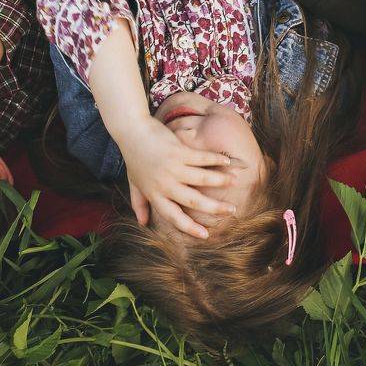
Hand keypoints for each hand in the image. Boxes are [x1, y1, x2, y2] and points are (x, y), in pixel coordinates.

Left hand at [117, 120, 233, 238]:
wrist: (131, 131)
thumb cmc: (134, 157)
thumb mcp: (134, 183)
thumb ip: (139, 203)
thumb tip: (142, 223)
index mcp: (154, 195)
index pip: (173, 217)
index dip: (189, 227)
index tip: (205, 235)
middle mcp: (164, 184)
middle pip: (193, 200)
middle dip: (214, 207)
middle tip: (232, 210)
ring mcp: (172, 167)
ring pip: (202, 178)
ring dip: (221, 180)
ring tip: (235, 181)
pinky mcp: (178, 151)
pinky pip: (202, 158)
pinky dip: (216, 159)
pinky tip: (227, 161)